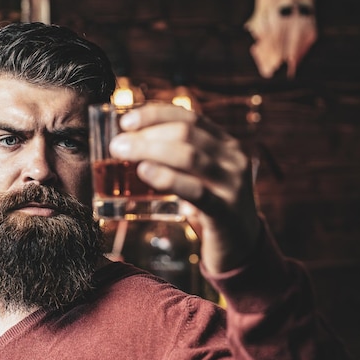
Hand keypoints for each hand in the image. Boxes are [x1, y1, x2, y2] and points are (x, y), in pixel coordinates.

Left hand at [109, 102, 261, 273]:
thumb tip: (128, 145)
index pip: (190, 117)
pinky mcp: (225, 210)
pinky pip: (195, 191)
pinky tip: (145, 172)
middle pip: (186, 133)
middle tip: (117, 145)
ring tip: (123, 154)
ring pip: (189, 156)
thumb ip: (176, 160)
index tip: (126, 121)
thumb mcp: (200, 176)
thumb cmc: (210, 206)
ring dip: (150, 150)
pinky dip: (166, 177)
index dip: (156, 114)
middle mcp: (232, 158)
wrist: (242, 245)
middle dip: (147, 135)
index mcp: (225, 144)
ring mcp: (232, 183)